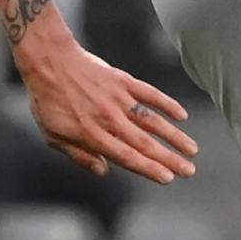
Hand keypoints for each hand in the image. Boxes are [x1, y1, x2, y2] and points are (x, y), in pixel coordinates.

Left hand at [16, 28, 199, 181]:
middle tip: (190, 171)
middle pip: (146, 143)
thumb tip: (103, 171)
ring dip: (175, 136)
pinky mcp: (123, 81)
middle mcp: (110, 119)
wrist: (49, 61)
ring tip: (192, 150)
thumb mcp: (54, 135)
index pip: (128, 157)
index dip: (149, 169)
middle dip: (170, 159)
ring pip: (153, 121)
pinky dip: (167, 104)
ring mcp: (119, 99)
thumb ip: (80, 155)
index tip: (168, 178)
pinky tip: (181, 116)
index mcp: (92, 135)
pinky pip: (150, 94)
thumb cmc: (48, 100)